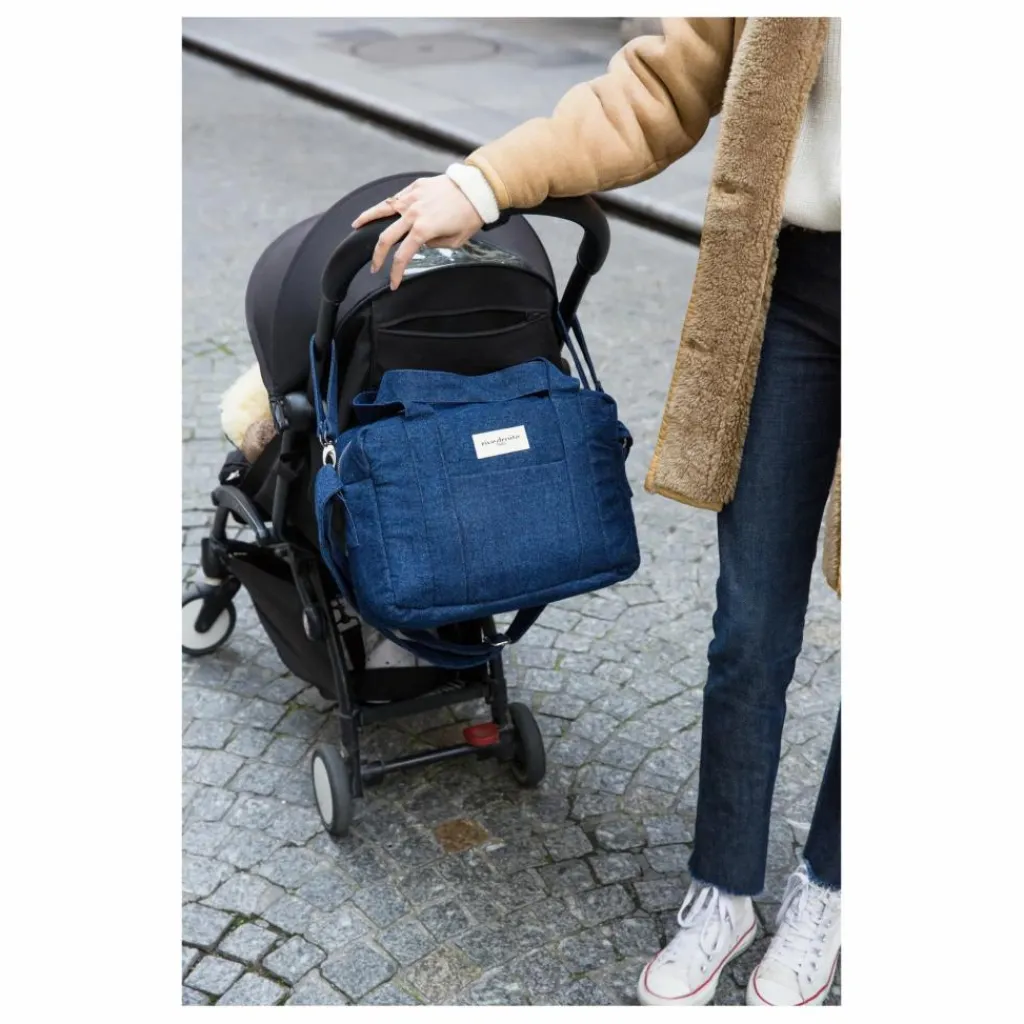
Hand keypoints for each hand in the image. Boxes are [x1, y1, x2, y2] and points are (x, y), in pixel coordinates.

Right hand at [352, 176, 483, 289]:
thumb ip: (433, 245)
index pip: (402, 256)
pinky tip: (379, 211)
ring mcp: (411, 198)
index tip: (393, 284)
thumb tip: (420, 244)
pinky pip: (396, 198)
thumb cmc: (469, 216)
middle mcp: (412, 214)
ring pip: (382, 210)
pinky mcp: (414, 187)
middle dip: (377, 256)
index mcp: (423, 230)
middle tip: (375, 267)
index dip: (395, 273)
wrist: (477, 189)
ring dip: (366, 220)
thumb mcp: (455, 242)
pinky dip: (386, 206)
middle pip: (385, 238)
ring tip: (356, 227)